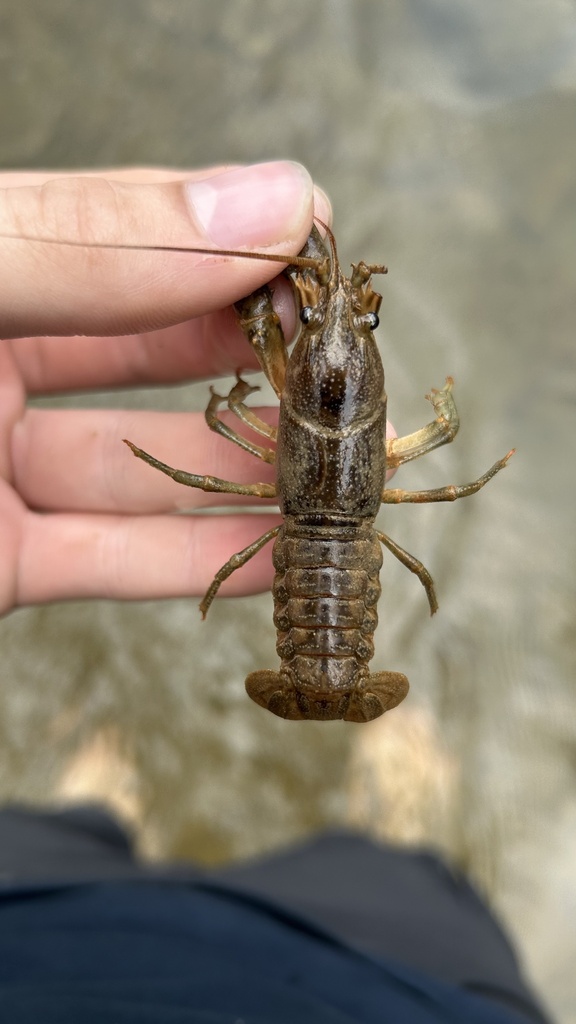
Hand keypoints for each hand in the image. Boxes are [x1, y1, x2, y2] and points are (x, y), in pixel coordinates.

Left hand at [0, 162, 330, 615]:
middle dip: (253, 361)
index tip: (318, 255)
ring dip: (246, 474)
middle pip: (147, 358)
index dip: (226, 244)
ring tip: (335, 469)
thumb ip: (94, 243)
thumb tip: (269, 205)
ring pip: (143, 470)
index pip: (127, 241)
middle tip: (343, 370)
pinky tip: (278, 551)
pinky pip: (111, 559)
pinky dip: (199, 559)